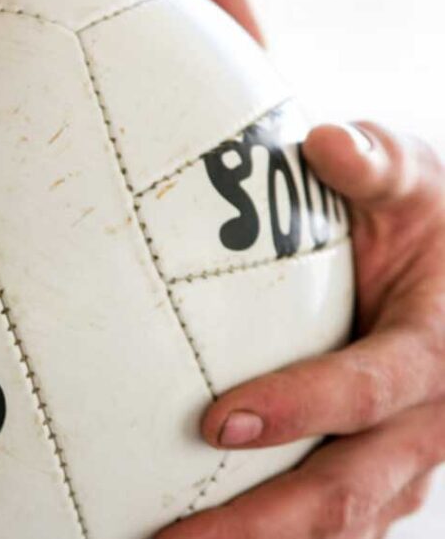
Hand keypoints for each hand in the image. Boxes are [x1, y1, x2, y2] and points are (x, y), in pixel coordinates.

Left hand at [159, 122, 444, 537]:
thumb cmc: (427, 218)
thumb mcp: (412, 177)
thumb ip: (373, 162)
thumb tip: (323, 139)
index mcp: (437, 349)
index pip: (369, 390)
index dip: (299, 409)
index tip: (216, 422)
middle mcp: (429, 420)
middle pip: (348, 492)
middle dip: (260, 525)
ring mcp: (407, 459)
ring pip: (340, 526)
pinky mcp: (381, 477)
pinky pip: (330, 524)